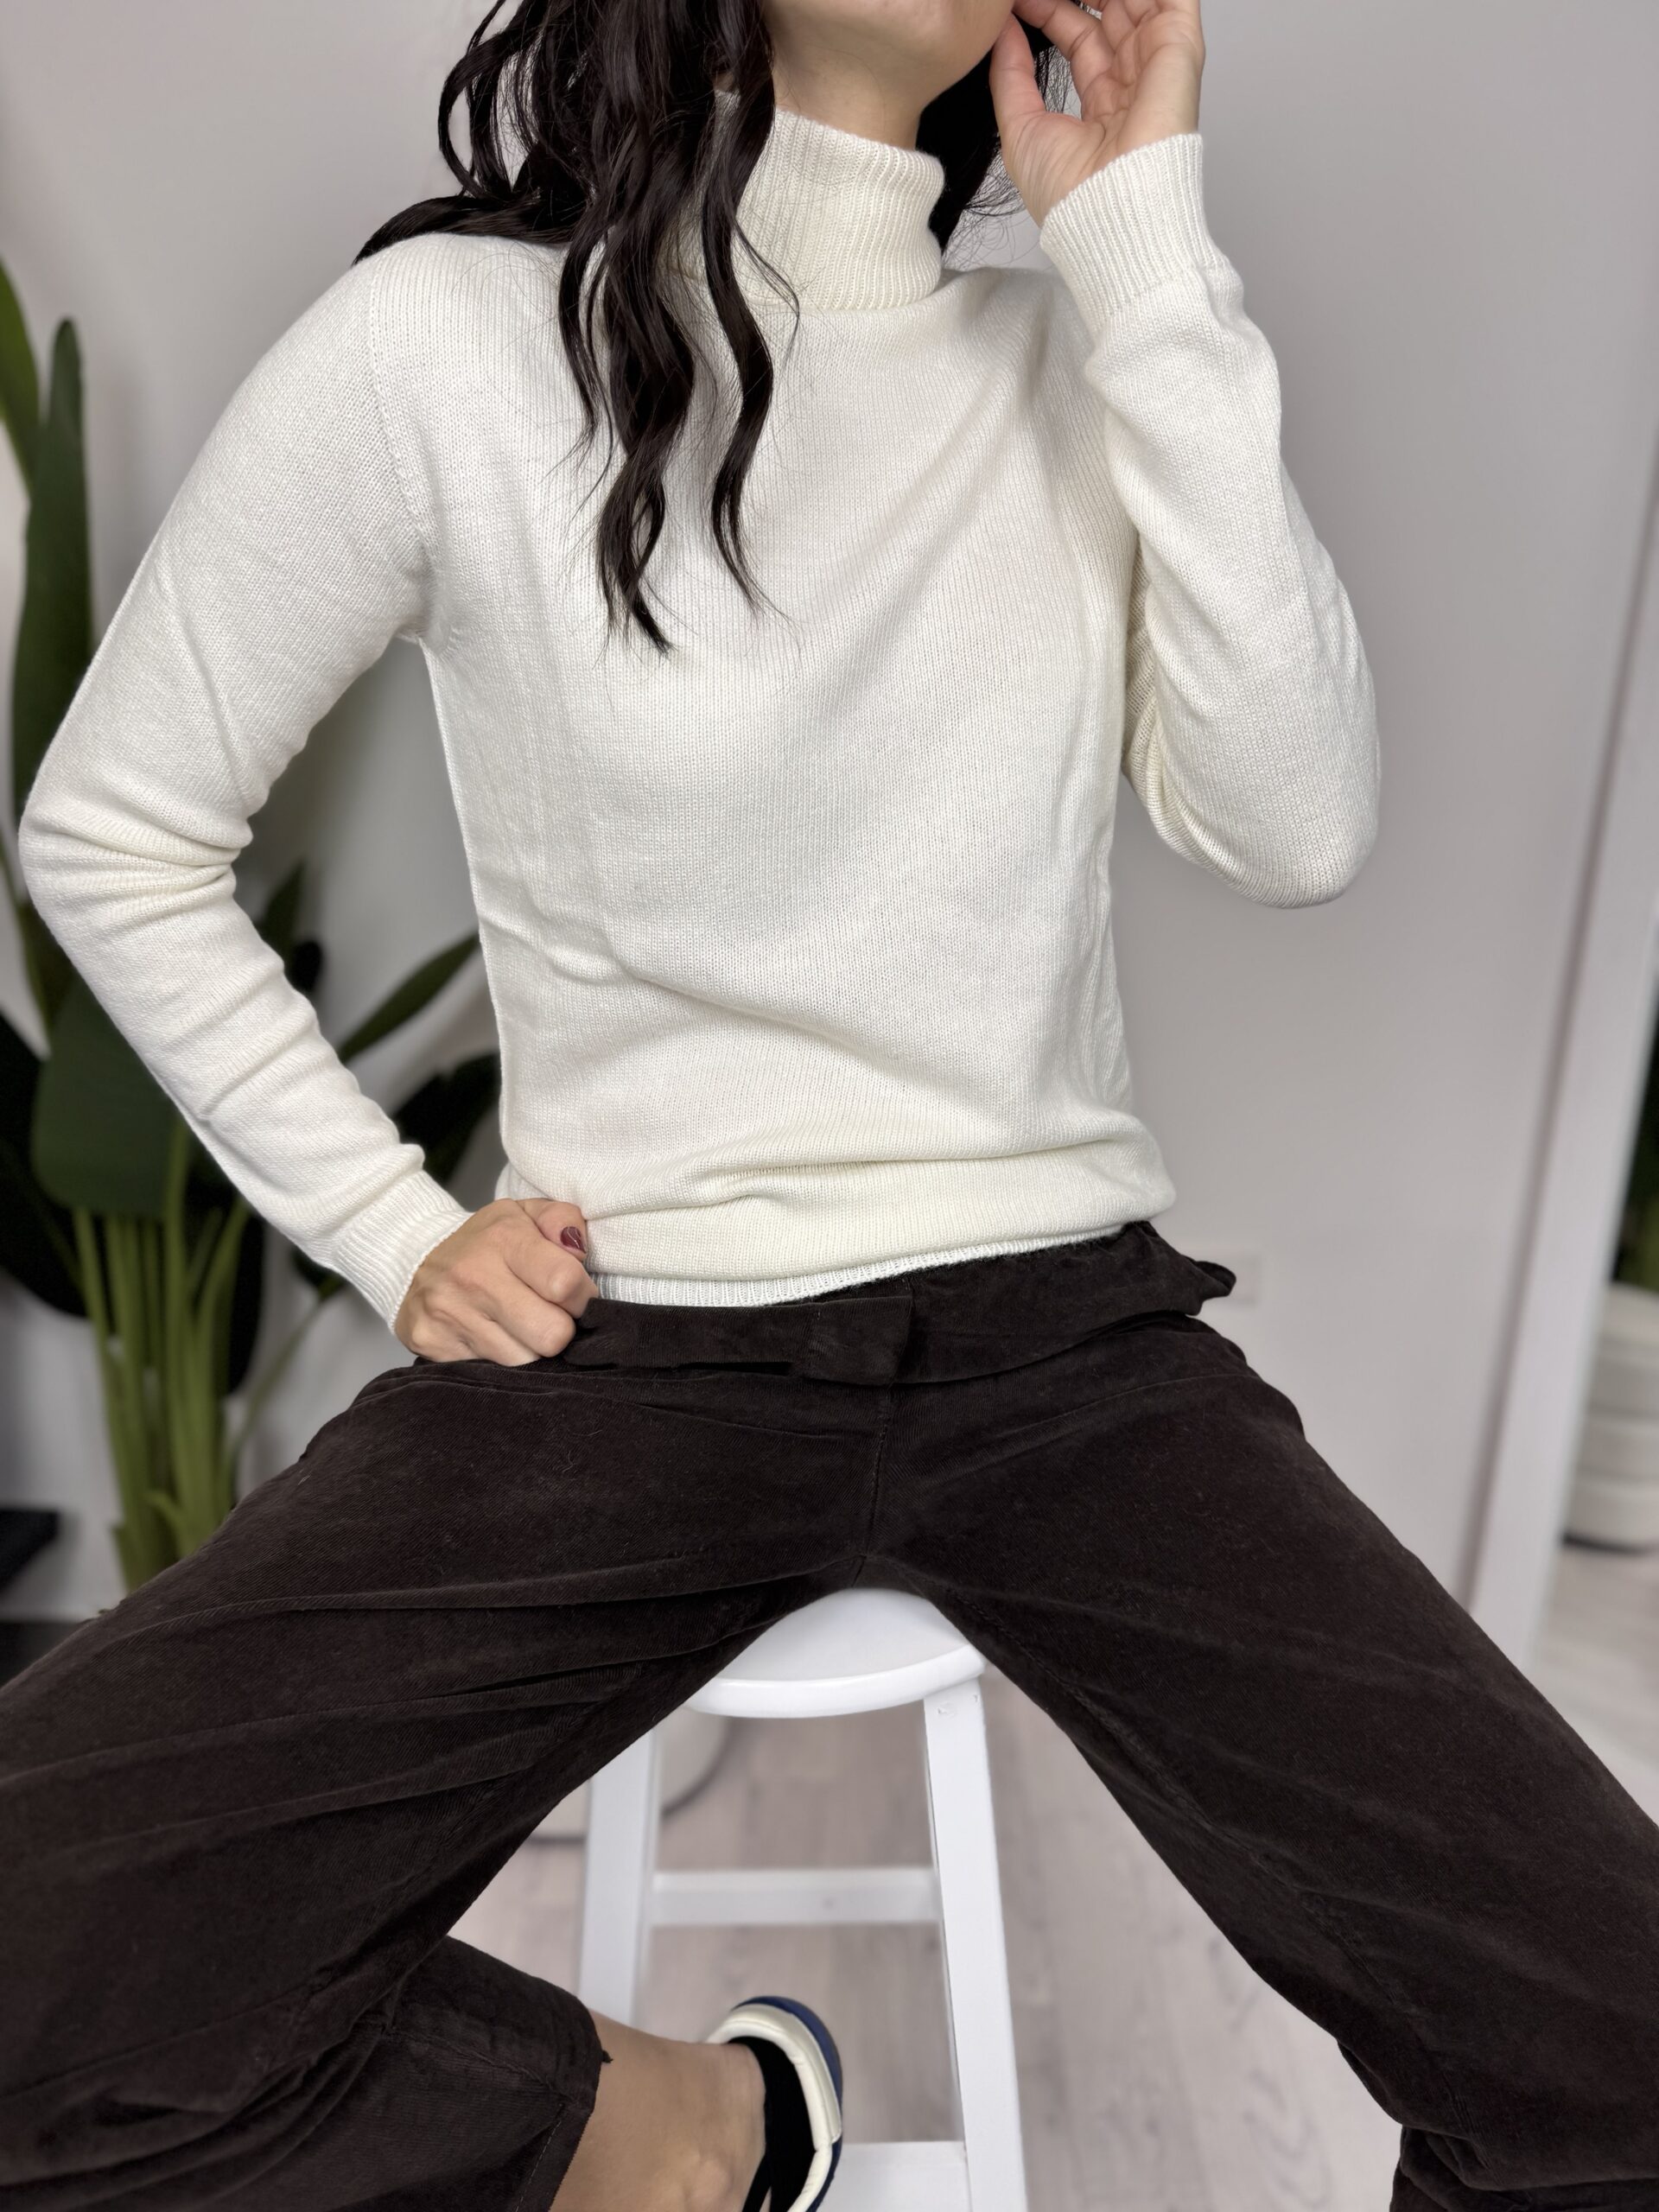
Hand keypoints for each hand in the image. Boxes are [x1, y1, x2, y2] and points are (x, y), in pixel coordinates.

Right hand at [393, 1197, 596, 1364]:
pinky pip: (491, 1372)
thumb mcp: (527, 1214)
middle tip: (550, 1316)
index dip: (582, 1297)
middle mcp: (473, 1276)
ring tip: (520, 1326)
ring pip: (524, 1361)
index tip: (575, 1296)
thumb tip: (578, 1251)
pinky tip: (494, 1336)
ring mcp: (450, 1313)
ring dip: (531, 1348)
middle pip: (550, 1335)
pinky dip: (501, 1359)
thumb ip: (563, 1221)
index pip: (564, 1283)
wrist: (414, 1257)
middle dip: (561, 1329)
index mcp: (504, 1238)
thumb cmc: (488, 1241)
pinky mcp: (432, 1343)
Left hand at [988, 0, 1203, 228]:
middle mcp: (1133, 80)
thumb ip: (1010, 74)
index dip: (1050, 9)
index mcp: (1102, 103)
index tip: (1018, 0)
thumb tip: (1002, 29)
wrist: (1108, 211)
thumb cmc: (1069, 193)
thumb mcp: (1020, 127)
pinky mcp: (1179, 48)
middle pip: (1108, 10)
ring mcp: (1158, 62)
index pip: (1079, 34)